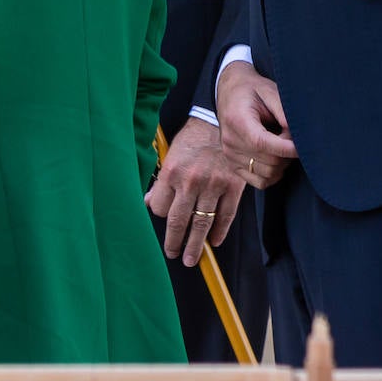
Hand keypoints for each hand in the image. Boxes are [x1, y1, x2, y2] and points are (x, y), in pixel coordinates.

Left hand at [146, 116, 244, 267]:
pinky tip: (215, 241)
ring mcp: (213, 185)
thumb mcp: (171, 154)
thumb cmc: (193, 137)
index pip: (160, 208)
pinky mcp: (232, 186)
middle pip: (178, 221)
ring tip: (191, 259)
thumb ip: (161, 180)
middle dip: (174, 242)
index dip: (160, 216)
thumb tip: (149, 202)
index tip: (163, 219)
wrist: (220, 121)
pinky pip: (226, 215)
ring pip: (202, 223)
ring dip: (195, 245)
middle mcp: (190, 181)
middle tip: (173, 255)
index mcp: (171, 173)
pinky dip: (220, 231)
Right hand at [217, 61, 297, 189]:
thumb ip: (283, 111)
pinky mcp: (233, 165)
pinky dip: (273, 174)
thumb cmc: (252, 90)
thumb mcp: (269, 91)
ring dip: (282, 163)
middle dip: (287, 153)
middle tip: (292, 138)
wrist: (230, 91)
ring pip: (267, 174)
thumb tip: (298, 134)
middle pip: (268, 161)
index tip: (302, 146)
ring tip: (283, 144)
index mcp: (237, 120)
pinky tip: (276, 157)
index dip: (286, 148)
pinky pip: (259, 182)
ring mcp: (230, 156)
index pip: (262, 143)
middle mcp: (230, 141)